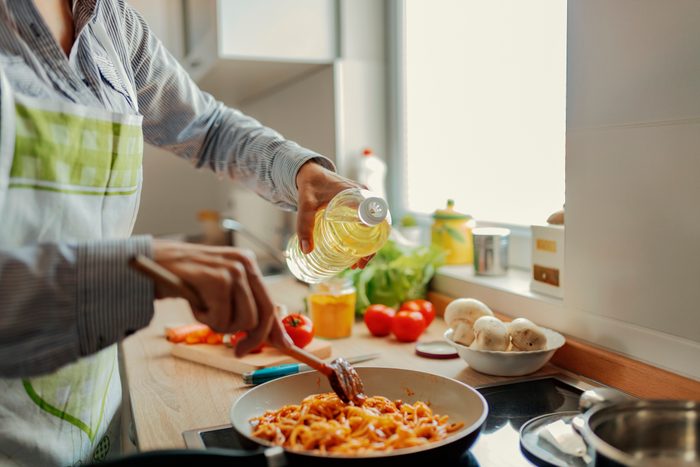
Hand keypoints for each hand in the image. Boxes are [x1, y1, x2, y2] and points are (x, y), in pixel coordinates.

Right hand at [152, 240, 289, 354]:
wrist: (153, 262)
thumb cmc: (188, 281)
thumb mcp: (220, 288)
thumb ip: (243, 304)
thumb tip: (268, 335)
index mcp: (249, 264)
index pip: (269, 302)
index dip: (276, 329)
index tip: (285, 346)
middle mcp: (245, 263)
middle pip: (261, 315)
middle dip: (251, 339)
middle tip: (238, 351)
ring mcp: (232, 270)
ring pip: (243, 321)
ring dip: (221, 326)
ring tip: (205, 311)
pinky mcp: (216, 279)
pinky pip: (220, 319)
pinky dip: (205, 319)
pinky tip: (195, 304)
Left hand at [295, 161, 374, 267]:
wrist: (312, 173)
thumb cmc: (310, 186)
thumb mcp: (305, 205)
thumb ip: (304, 225)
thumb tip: (306, 250)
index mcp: (355, 193)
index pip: (373, 213)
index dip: (373, 233)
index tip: (365, 250)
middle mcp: (364, 196)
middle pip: (377, 225)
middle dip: (371, 247)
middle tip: (359, 265)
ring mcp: (364, 201)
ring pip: (374, 226)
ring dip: (369, 245)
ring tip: (357, 264)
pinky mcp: (360, 205)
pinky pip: (369, 222)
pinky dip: (366, 238)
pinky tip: (356, 252)